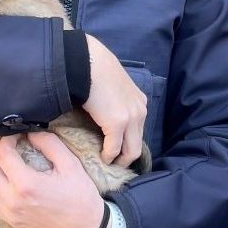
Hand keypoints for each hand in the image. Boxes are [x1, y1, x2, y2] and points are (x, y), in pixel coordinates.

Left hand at [0, 131, 106, 227]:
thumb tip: (32, 133)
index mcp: (26, 184)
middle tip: (8, 145)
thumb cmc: (80, 197)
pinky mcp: (10, 222)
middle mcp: (12, 200)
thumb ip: (50, 144)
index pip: (2, 154)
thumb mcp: (71, 164)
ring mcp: (9, 213)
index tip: (17, 135)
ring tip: (5, 162)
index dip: (6, 139)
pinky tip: (5, 181)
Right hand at [82, 35, 147, 166]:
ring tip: (107, 164)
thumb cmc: (94, 69)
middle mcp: (140, 110)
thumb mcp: (111, 85)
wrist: (87, 62)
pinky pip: (115, 149)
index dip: (128, 142)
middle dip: (127, 157)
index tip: (117, 150)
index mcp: (139, 101)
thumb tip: (102, 111)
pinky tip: (101, 159)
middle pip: (138, 144)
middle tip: (114, 165)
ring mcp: (131, 118)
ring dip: (119, 159)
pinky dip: (109, 156)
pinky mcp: (118, 123)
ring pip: (131, 150)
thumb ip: (113, 99)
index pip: (138, 130)